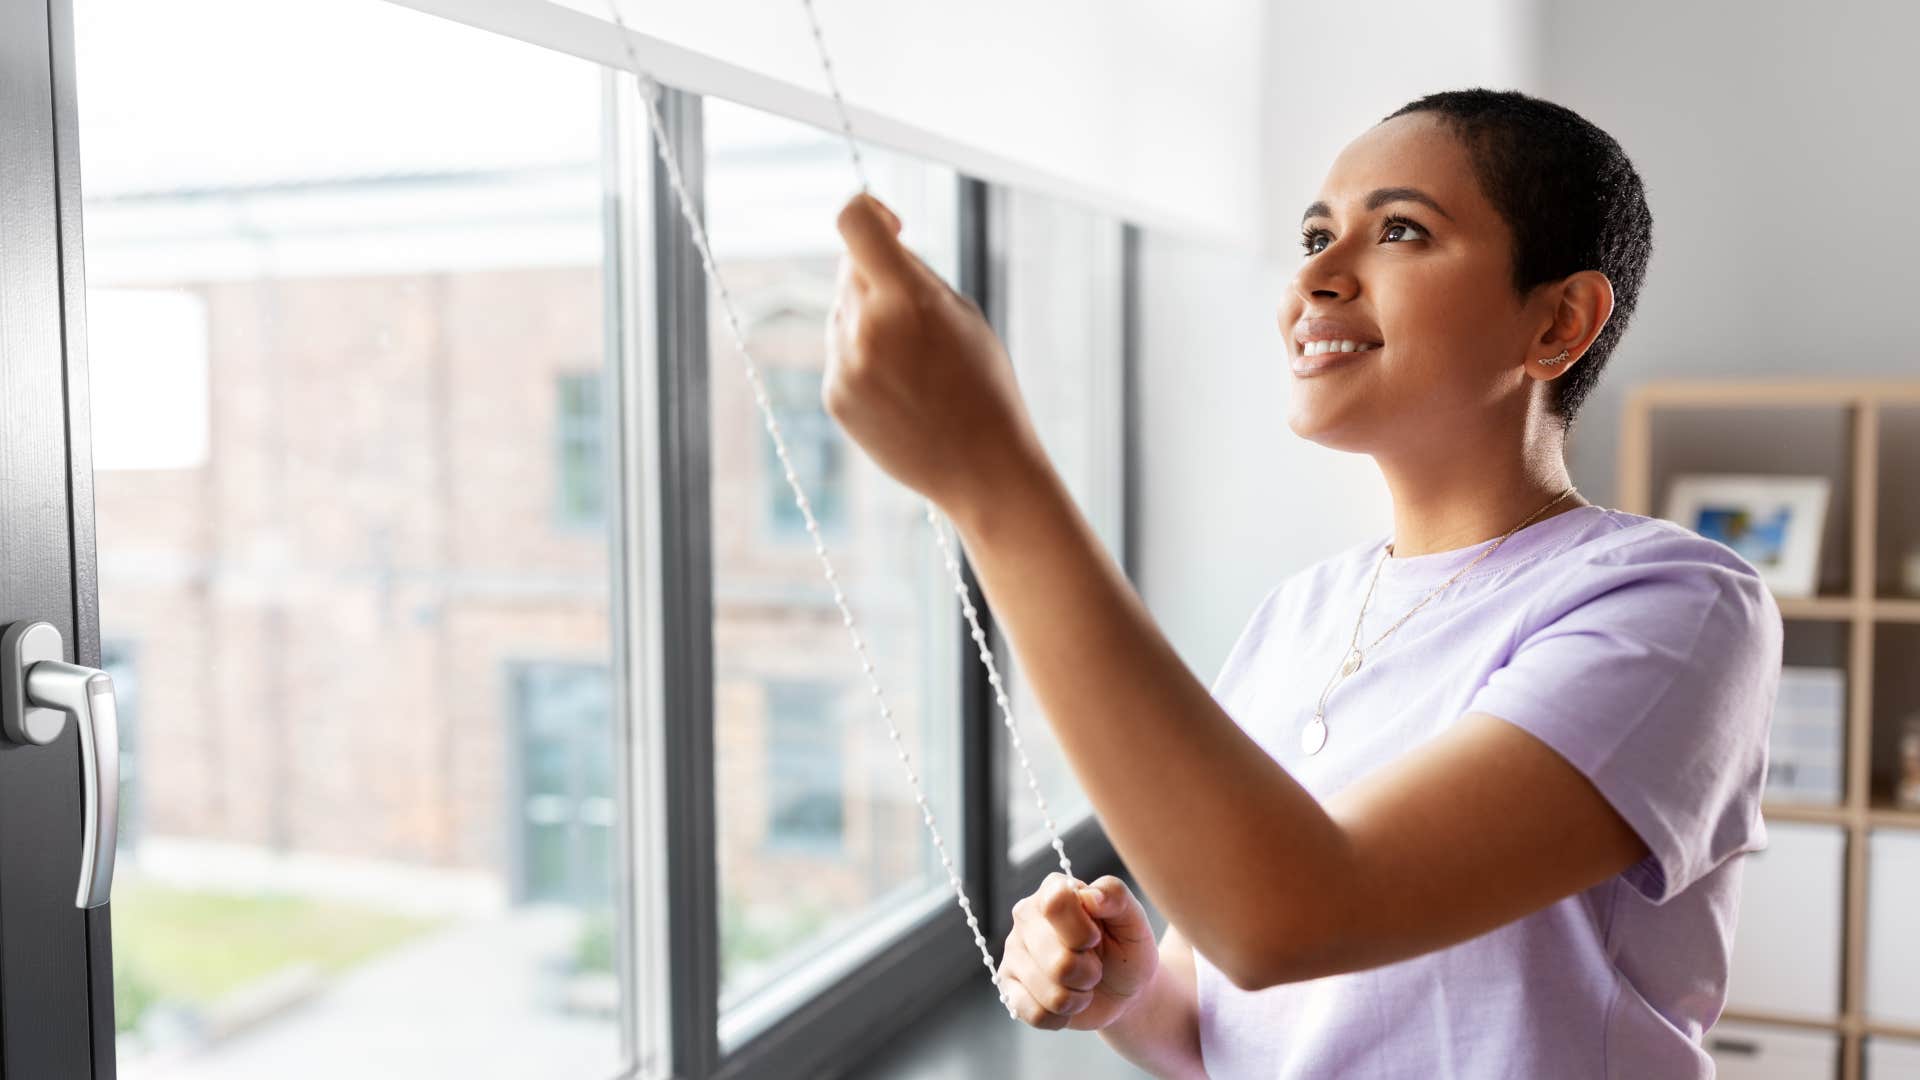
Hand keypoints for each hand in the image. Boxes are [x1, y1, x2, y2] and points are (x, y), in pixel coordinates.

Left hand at [824, 192, 1048, 521]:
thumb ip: (913, 275)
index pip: (853, 221)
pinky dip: (864, 358)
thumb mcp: (962, 314)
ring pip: (841, 310)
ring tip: (915, 363)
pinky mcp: (834, 395)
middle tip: (919, 314)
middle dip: (877, 275)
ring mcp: (844, 365)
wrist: (982, 467)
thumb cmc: (984, 385)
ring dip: (869, 318)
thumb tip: (873, 245)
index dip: (869, 210)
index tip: (891, 227)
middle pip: (850, 268)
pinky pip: (840, 352)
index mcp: (906, 299)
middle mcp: (866, 328)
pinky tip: (901, 390)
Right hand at [997, 873, 1158, 1030]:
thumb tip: (1091, 896)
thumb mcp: (1134, 920)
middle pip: (1059, 961)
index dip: (1082, 931)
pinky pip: (1036, 1014)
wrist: (1121, 989)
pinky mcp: (1008, 988)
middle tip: (1094, 965)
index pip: (1056, 904)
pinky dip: (1063, 1016)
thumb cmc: (1125, 947)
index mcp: (1054, 890)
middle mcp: (1025, 916)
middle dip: (1089, 973)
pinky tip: (1067, 1002)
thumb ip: (1116, 896)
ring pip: (1050, 993)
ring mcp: (1013, 952)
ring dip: (1079, 997)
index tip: (1096, 938)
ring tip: (1082, 983)